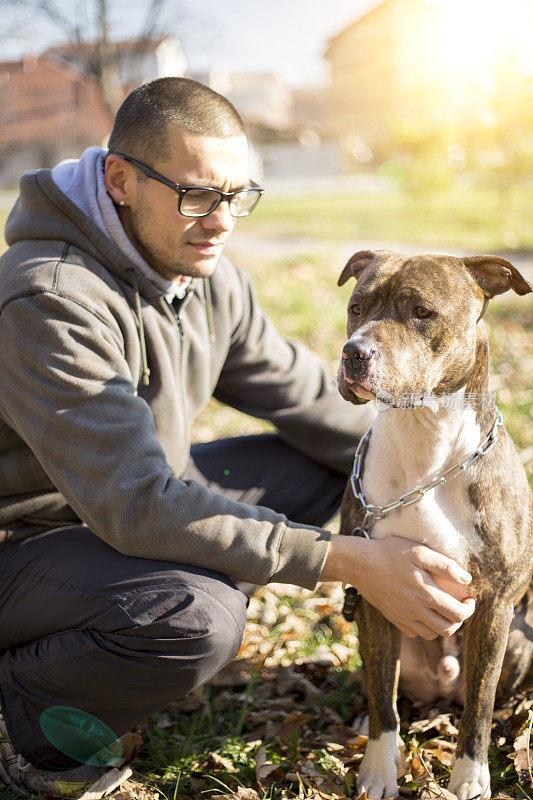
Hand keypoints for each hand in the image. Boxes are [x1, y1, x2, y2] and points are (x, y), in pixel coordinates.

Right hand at [320, 534, 475, 638]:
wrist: (360, 564)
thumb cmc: (390, 553)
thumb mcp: (419, 552)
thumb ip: (445, 566)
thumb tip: (466, 580)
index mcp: (427, 594)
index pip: (458, 614)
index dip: (469, 609)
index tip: (469, 599)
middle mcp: (417, 611)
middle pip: (448, 629)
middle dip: (459, 620)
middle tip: (458, 606)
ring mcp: (404, 617)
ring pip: (432, 635)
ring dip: (442, 625)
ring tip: (442, 610)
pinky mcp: (394, 618)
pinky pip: (415, 633)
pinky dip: (424, 628)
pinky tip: (423, 612)